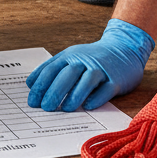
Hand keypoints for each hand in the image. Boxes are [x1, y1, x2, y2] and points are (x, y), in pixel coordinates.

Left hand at [26, 18, 153, 111]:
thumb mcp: (71, 58)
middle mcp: (84, 61)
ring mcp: (101, 69)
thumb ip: (52, 69)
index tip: (32, 101)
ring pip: (87, 81)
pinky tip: (88, 106)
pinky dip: (97, 97)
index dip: (40, 86)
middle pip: (67, 75)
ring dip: (75, 95)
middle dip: (54, 92)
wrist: (125, 48)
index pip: (51, 70)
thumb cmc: (92, 59)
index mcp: (70, 56)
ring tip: (66, 109)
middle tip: (46, 107)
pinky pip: (106, 89)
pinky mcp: (117, 79)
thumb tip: (31, 85)